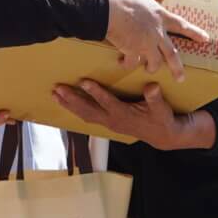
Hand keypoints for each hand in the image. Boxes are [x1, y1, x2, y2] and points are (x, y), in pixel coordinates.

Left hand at [51, 81, 208, 149]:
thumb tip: (152, 87)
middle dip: (72, 99)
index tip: (84, 81)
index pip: (107, 103)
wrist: (162, 135)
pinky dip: (74, 109)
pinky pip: (86, 116)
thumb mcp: (162, 108)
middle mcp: (112, 120)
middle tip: (58, 88)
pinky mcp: (106, 122)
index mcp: (124, 115)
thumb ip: (155, 98)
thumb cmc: (162, 118)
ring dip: (69, 104)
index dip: (96, 93)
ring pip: (84, 114)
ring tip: (54, 94)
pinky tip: (64, 102)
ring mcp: (108, 123)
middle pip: (88, 110)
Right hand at [103, 0, 209, 78]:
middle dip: (177, 68)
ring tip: (148, 70)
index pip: (182, 26)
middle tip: (180, 78)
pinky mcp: (131, 51)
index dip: (194, 33)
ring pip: (154, 63)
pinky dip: (127, 64)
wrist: (105, 8)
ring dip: (151, 68)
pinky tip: (122, 63)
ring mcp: (145, 44)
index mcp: (161, 17)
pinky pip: (132, 63)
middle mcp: (156, 33)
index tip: (206, 39)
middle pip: (171, 54)